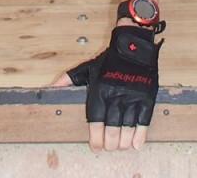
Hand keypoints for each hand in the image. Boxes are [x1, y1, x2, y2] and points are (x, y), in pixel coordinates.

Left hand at [52, 26, 162, 151]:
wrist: (132, 47)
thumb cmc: (108, 61)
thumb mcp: (85, 68)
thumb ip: (68, 80)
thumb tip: (50, 89)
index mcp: (99, 91)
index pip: (96, 121)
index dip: (96, 138)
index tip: (95, 147)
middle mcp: (115, 96)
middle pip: (112, 129)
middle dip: (110, 143)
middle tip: (108, 147)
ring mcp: (131, 97)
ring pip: (127, 128)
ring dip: (123, 142)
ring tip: (120, 146)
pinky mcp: (146, 97)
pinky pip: (143, 120)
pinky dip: (140, 135)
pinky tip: (136, 144)